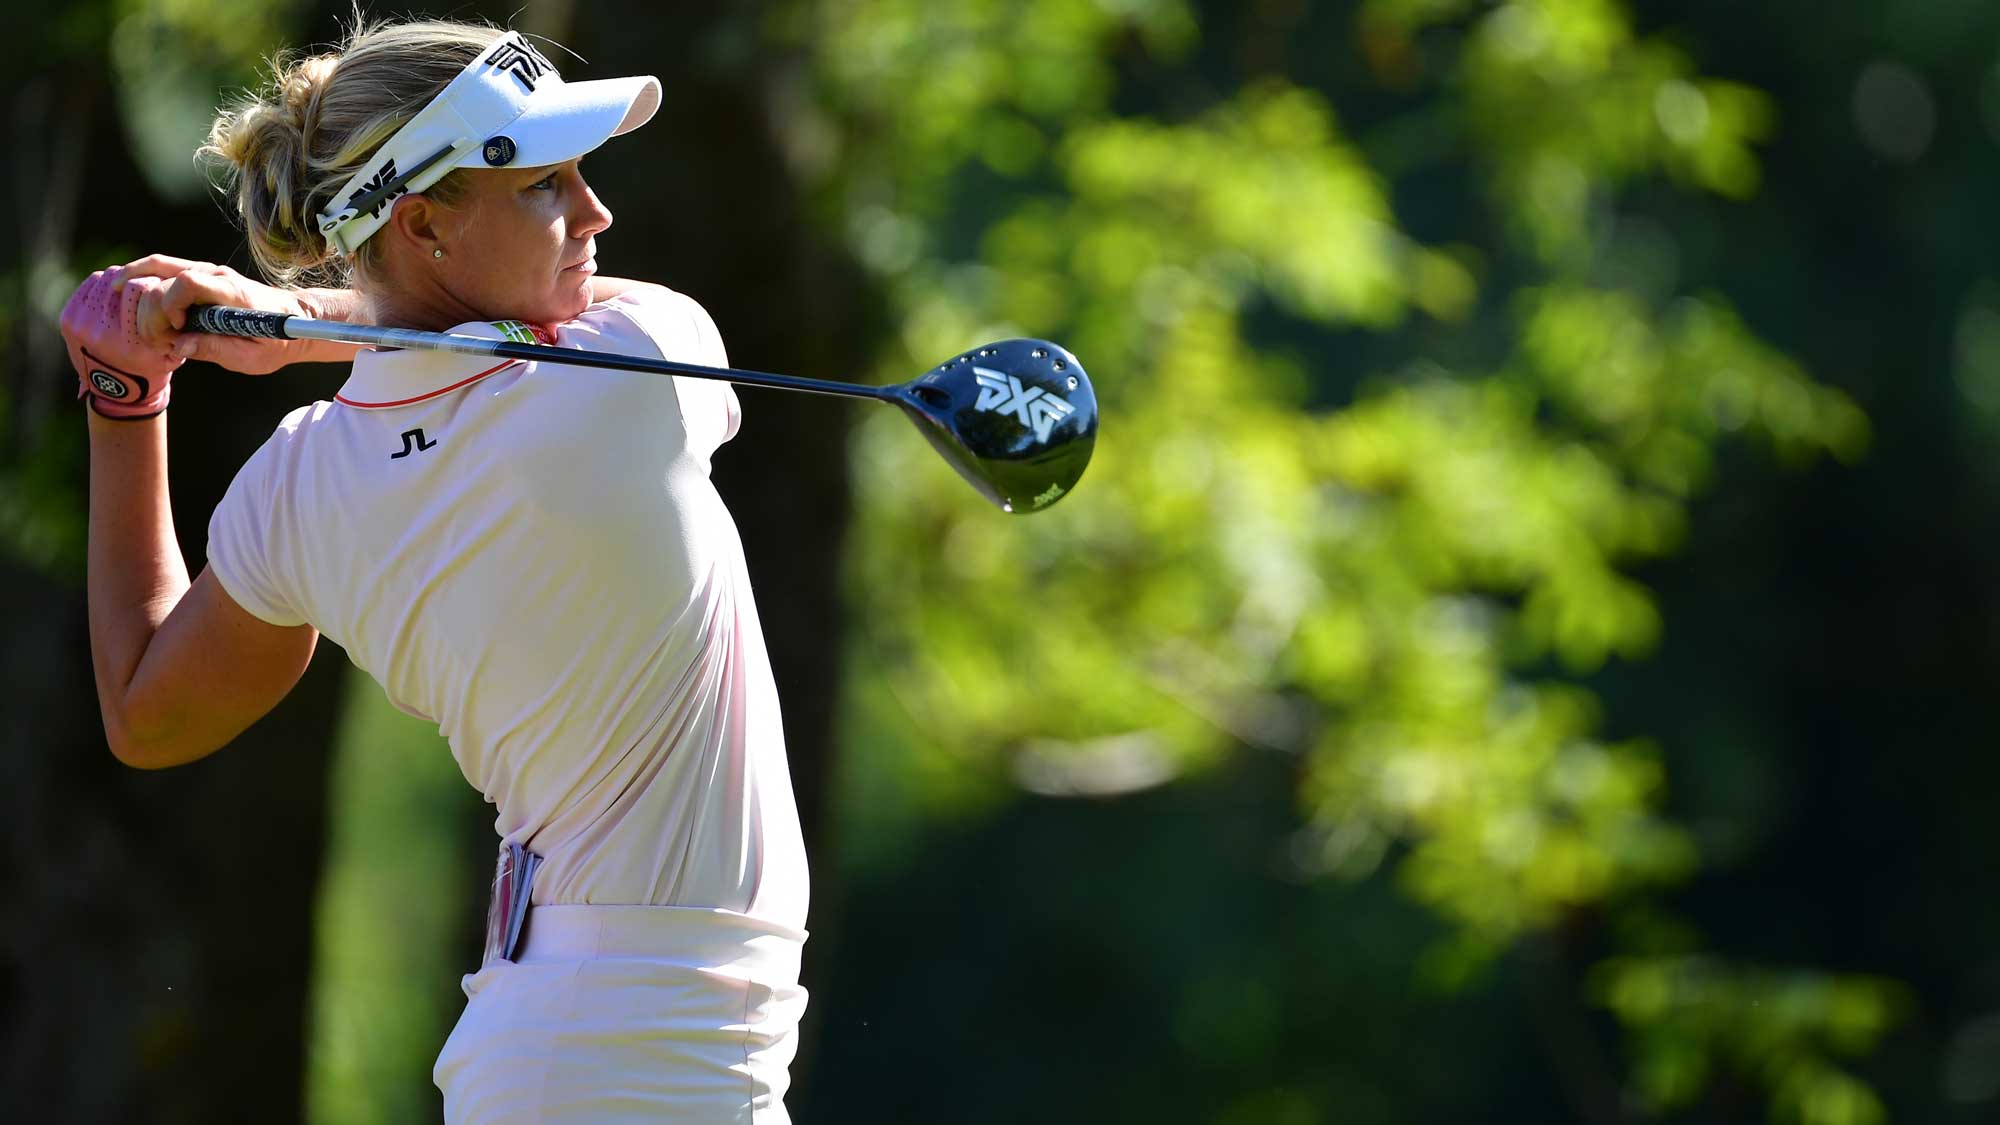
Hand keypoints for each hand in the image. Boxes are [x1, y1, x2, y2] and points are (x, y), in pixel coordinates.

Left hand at [60, 270, 180, 418]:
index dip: (155, 284)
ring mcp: (83, 325)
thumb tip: (174, 289)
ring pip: (106, 277)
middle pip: (123, 280)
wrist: (116, 391)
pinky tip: (115, 294)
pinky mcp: (69, 318)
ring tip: (131, 292)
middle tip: (147, 288)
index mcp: (132, 343)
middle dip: (138, 280)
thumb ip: (179, 329)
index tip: (163, 291)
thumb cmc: (152, 367)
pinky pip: (92, 283)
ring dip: (121, 280)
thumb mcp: (173, 354)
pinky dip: (105, 284)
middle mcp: (104, 334)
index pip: (142, 288)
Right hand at [118, 255, 318, 374]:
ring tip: (139, 325)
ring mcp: (206, 271)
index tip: (175, 331)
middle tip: (160, 342)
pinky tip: (122, 289)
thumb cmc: (276, 340)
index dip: (171, 306)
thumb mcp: (253, 356)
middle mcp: (216, 275)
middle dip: (152, 312)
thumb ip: (217, 349)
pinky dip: (139, 276)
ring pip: (157, 266)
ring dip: (138, 292)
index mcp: (232, 293)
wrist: (294, 319)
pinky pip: (161, 268)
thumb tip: (179, 345)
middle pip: (165, 279)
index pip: (188, 283)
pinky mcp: (198, 275)